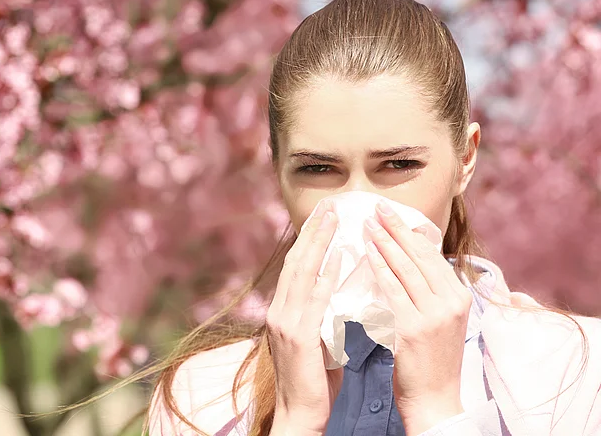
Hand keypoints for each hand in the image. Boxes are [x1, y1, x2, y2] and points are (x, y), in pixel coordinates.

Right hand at [266, 200, 343, 434]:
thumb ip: (324, 316)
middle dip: (313, 233)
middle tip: (329, 207)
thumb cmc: (315, 382)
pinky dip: (325, 275)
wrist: (299, 415)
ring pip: (301, 273)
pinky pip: (313, 299)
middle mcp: (279, 312)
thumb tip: (341, 292)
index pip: (295, 269)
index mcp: (283, 312)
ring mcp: (285, 323)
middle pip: (295, 263)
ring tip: (333, 220)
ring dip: (318, 244)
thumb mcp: (318, 342)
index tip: (322, 219)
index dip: (308, 242)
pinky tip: (337, 258)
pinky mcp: (298, 337)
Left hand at [364, 200, 470, 435]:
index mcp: (459, 296)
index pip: (432, 255)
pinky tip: (367, 254)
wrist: (435, 401)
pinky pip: (393, 291)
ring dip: (384, 243)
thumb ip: (429, 292)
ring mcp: (435, 314)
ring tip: (367, 223)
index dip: (410, 232)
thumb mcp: (440, 320)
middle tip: (377, 207)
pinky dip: (379, 269)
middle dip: (396, 228)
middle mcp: (452, 301)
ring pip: (405, 269)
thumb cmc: (431, 361)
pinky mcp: (415, 328)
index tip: (392, 213)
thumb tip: (409, 263)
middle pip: (419, 256)